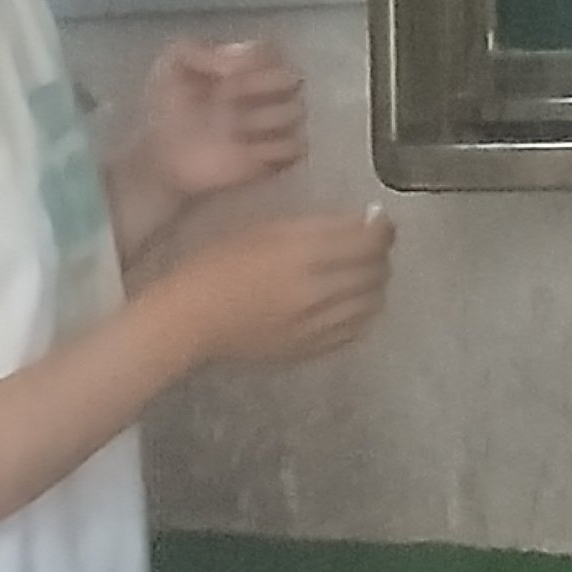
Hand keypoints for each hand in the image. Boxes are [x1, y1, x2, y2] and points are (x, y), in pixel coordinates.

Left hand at [131, 37, 309, 209]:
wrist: (165, 155)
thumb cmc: (172, 106)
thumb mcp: (174, 65)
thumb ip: (200, 51)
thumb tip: (235, 65)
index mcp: (249, 62)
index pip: (271, 51)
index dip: (250, 62)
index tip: (223, 77)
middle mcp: (272, 89)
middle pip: (291, 78)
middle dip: (257, 89)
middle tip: (225, 101)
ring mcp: (279, 124)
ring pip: (295, 112)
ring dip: (260, 120)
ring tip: (229, 130)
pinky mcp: (279, 157)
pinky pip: (296, 147)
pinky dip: (270, 149)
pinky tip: (242, 151)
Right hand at [177, 203, 393, 370]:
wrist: (190, 320)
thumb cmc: (216, 267)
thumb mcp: (262, 229)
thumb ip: (313, 226)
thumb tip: (360, 222)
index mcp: (301, 255)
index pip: (367, 241)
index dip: (381, 229)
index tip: (379, 221)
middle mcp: (315, 292)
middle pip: (375, 272)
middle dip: (380, 255)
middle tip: (371, 245)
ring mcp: (316, 326)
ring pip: (372, 303)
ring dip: (374, 285)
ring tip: (360, 273)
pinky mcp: (311, 350)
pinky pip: (355, 331)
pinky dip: (361, 313)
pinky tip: (348, 303)